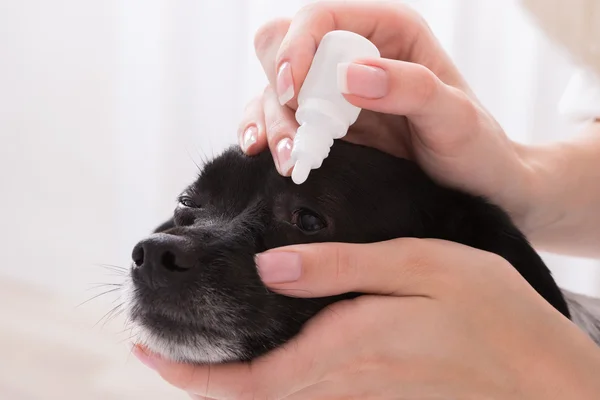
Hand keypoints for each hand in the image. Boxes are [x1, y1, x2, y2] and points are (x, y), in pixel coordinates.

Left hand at [133, 239, 599, 398]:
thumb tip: (269, 269)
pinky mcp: (383, 395)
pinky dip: (277, 378)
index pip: (251, 379)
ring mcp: (365, 395)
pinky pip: (314, 393)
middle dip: (204, 378)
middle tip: (163, 348)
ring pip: (282, 395)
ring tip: (205, 348)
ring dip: (236, 378)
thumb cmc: (491, 313)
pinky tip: (273, 351)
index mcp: (347, 347)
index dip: (193, 375)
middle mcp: (348, 381)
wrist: (545, 376)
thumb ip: (341, 269)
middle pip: (258, 394)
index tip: (146, 353)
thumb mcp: (419, 267)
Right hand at [238, 1, 544, 233]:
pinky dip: (267, 133)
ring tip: (291, 160)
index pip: (320, 17)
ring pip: (272, 87)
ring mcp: (334, 90)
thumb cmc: (474, 145)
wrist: (474, 183)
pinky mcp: (324, 122)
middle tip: (297, 133)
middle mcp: (354, 53)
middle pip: (283, 46)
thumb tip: (350, 76)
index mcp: (387, 30)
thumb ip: (411, 88)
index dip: (297, 47)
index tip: (293, 91)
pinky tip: (267, 154)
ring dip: (272, 121)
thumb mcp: (455, 117)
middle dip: (279, 87)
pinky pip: (277, 117)